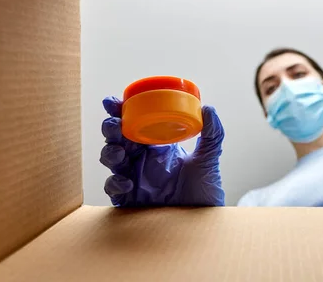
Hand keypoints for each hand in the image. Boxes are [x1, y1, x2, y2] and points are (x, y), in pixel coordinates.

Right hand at [99, 96, 224, 206]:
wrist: (204, 220)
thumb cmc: (205, 189)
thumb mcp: (209, 158)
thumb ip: (212, 134)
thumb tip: (208, 108)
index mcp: (157, 145)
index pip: (134, 122)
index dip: (121, 111)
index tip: (114, 102)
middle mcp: (142, 159)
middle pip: (118, 138)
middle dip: (111, 128)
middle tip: (115, 126)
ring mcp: (134, 178)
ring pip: (111, 159)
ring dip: (110, 153)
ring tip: (119, 154)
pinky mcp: (130, 199)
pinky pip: (114, 188)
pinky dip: (115, 183)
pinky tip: (127, 182)